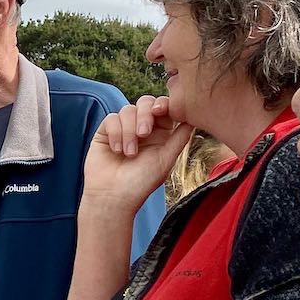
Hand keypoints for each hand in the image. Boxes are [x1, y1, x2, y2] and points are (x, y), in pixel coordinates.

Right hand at [85, 96, 193, 210]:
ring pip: (127, 110)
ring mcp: (123, 129)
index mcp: (160, 133)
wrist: (113, 197)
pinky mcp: (105, 132)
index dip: (164, 104)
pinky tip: (117, 151)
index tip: (161, 111)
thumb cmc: (141, 182)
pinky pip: (111, 119)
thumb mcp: (166, 159)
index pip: (164, 108)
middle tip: (143, 134)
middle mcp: (142, 128)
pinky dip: (115, 134)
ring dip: (129, 131)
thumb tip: (194, 117)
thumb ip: (180, 137)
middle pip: (145, 102)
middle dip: (145, 115)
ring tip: (129, 154)